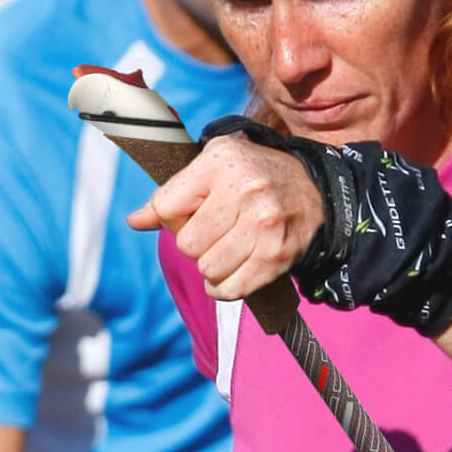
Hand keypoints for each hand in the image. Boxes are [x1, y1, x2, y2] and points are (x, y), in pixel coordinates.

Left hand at [125, 133, 326, 299]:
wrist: (316, 193)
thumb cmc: (254, 177)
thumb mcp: (214, 167)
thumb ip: (171, 195)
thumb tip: (134, 221)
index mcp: (222, 161)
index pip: (166, 208)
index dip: (173, 217)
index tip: (194, 211)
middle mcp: (244, 190)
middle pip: (187, 244)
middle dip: (195, 243)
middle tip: (216, 230)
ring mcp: (263, 225)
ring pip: (207, 269)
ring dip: (212, 266)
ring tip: (229, 247)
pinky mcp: (276, 256)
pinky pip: (230, 289)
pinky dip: (226, 286)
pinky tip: (237, 267)